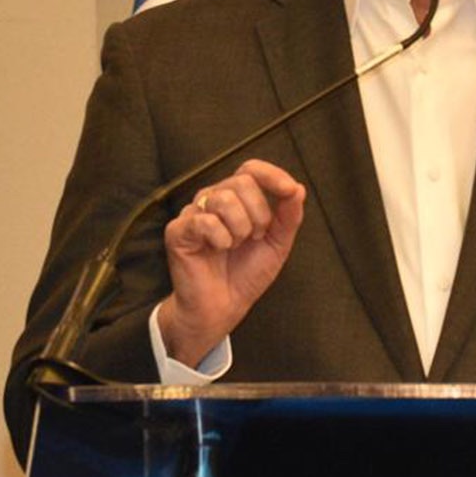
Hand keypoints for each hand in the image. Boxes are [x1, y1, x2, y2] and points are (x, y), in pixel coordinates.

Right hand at [157, 159, 305, 366]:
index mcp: (235, 197)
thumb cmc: (246, 274)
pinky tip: (217, 250)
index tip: (288, 190)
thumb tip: (298, 188)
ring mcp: (193, 213)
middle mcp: (212, 199)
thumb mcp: (276, 244)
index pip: (250, 169)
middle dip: (259, 214)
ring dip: (240, 229)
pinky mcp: (178, 231)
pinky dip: (220, 239)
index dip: (271, 175)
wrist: (223, 307)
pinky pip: (205, 221)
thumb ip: (288, 217)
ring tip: (235, 246)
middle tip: (254, 238)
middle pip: (242, 182)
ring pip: (224, 199)